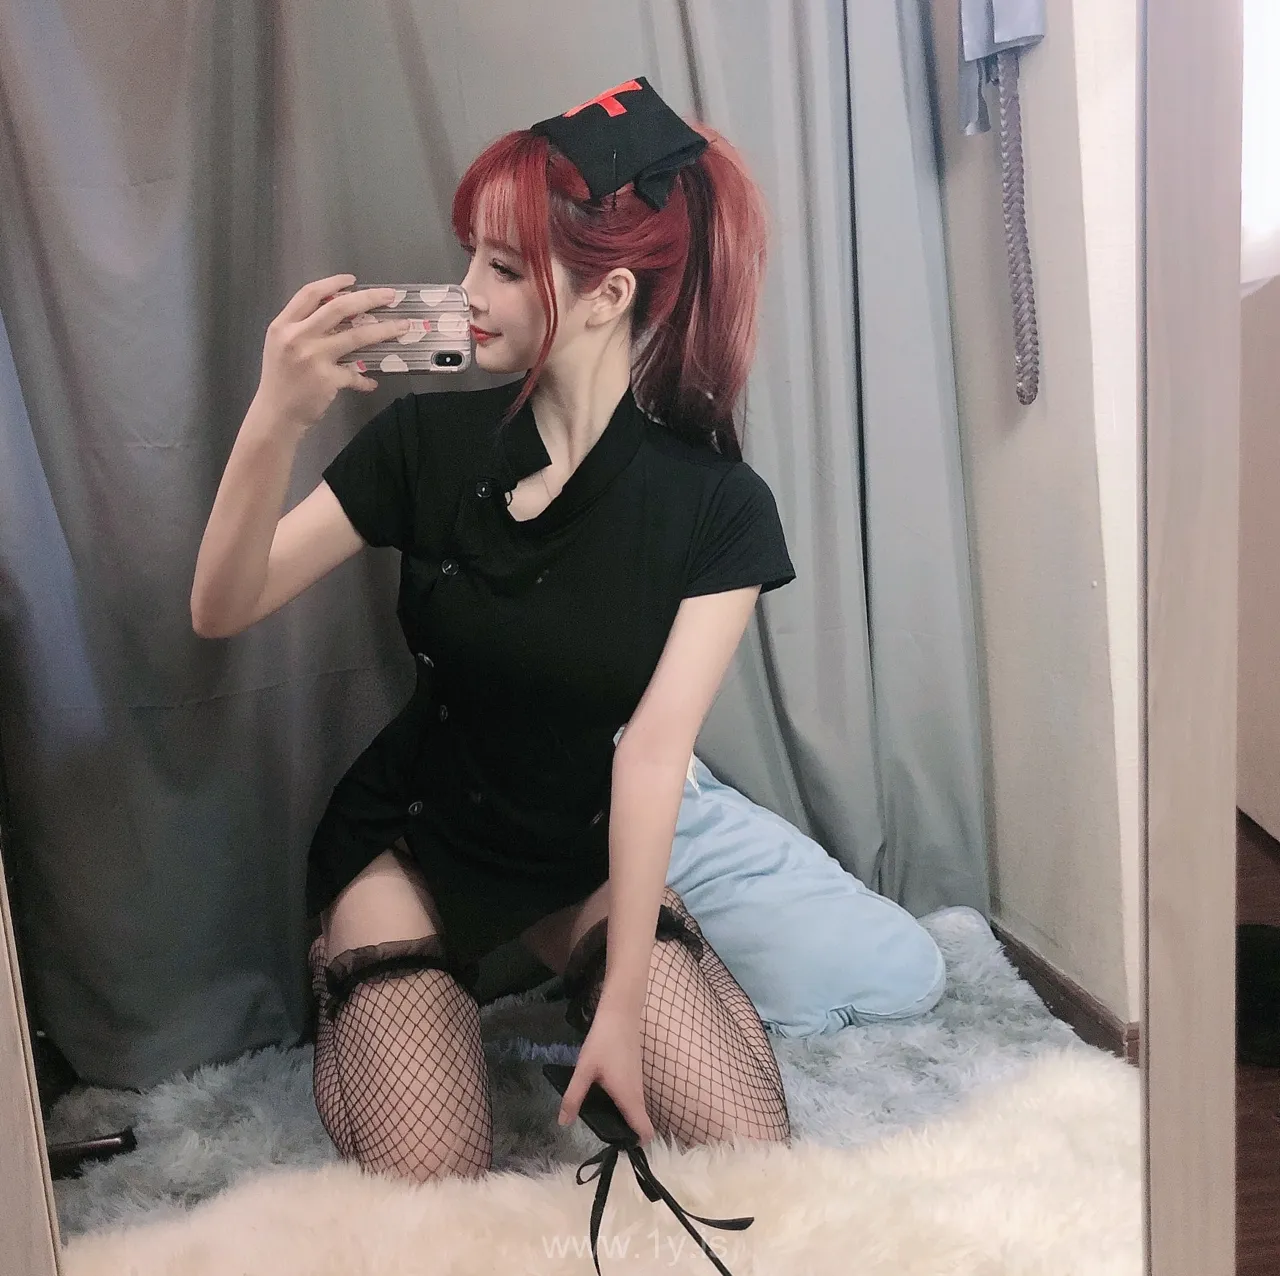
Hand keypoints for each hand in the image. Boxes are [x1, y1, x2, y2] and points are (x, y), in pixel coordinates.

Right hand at [254, 273, 413, 431]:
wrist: (275, 415)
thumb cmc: (280, 380)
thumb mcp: (281, 346)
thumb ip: (303, 328)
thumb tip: (338, 315)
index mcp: (284, 325)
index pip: (309, 294)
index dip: (333, 283)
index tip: (353, 280)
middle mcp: (297, 336)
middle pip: (339, 308)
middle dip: (369, 298)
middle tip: (390, 296)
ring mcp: (313, 357)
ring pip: (357, 336)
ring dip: (384, 330)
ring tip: (402, 326)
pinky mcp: (328, 379)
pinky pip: (356, 374)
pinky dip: (365, 379)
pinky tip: (371, 382)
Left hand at [557, 1005, 654, 1144]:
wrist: (620, 1013)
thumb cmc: (603, 1042)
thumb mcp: (583, 1070)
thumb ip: (574, 1097)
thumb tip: (563, 1123)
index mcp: (629, 1098)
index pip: (645, 1132)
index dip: (635, 1146)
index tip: (615, 1149)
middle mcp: (638, 1094)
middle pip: (639, 1124)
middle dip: (623, 1135)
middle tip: (599, 1135)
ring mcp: (638, 1084)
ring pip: (634, 1111)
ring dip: (621, 1119)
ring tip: (597, 1117)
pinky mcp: (634, 1074)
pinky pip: (631, 1099)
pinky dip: (621, 1105)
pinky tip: (601, 1097)